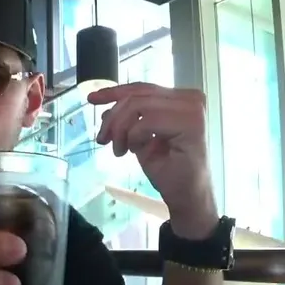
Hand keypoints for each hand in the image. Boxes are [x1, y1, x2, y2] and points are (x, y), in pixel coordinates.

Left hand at [90, 83, 218, 236]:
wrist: (186, 197)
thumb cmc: (168, 170)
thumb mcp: (140, 138)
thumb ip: (128, 120)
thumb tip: (106, 108)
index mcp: (181, 99)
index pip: (142, 88)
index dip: (115, 92)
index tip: (92, 99)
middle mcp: (191, 98)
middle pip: (137, 96)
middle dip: (113, 117)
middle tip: (103, 139)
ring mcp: (193, 109)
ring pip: (139, 106)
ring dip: (121, 129)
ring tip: (119, 150)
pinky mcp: (191, 123)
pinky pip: (147, 121)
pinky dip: (133, 136)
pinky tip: (134, 151)